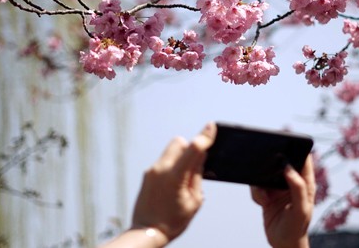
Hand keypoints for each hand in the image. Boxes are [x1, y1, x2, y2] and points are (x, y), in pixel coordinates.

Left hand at [100, 123, 215, 247]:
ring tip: (183, 179)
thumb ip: (198, 175)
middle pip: (179, 142)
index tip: (211, 126)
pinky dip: (173, 165)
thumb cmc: (172, 221)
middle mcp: (160, 169)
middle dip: (189, 148)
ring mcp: (151, 170)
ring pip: (171, 151)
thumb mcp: (193, 201)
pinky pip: (164, 161)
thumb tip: (201, 156)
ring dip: (181, 157)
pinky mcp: (147, 174)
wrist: (146, 232)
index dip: (204, 136)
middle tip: (195, 166)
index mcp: (175, 177)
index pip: (193, 149)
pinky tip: (174, 183)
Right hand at [251, 155, 315, 247]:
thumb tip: (288, 167)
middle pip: (281, 162)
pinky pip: (257, 186)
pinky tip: (262, 203)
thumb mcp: (301, 209)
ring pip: (265, 173)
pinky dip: (256, 193)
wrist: (283, 244)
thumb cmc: (297, 228)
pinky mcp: (267, 194)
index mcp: (305, 182)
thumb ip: (297, 187)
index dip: (296, 147)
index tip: (285, 142)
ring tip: (265, 197)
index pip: (303, 158)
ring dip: (261, 182)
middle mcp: (292, 182)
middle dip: (272, 163)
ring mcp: (278, 188)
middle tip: (266, 168)